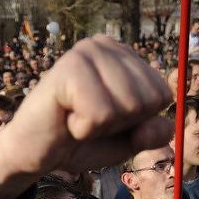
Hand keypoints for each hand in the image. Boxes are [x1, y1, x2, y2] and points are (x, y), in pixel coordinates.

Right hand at [0, 35, 171, 198]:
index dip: (137, 121)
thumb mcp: (128, 141)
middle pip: (147, 100)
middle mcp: (106, 45)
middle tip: (87, 119)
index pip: (163, 95)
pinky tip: (65, 118)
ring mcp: (87, 51)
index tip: (105, 119)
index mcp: (125, 56)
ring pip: (128, 106)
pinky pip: (101, 113)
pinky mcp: (69, 66)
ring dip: (100, 126)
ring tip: (76, 116)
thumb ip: (153, 133)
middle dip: (119, 123)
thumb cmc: (80, 141)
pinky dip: (83, 128)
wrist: (35, 154)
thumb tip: (160, 124)